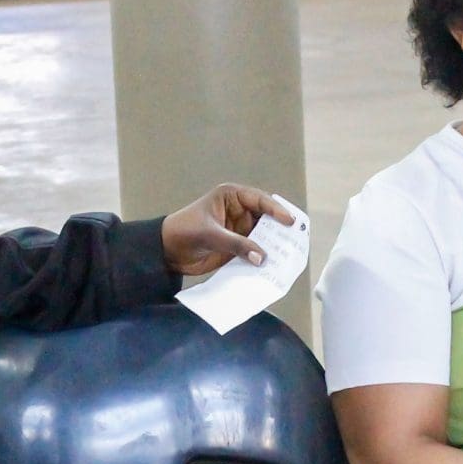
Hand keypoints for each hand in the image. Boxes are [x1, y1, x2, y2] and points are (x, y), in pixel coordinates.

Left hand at [161, 184, 294, 277]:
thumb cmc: (183, 231)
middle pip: (266, 219)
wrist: (166, 252)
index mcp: (231, 197)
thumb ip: (236, 244)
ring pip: (263, 236)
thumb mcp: (210, 234)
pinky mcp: (237, 247)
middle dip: (279, 229)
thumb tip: (262, 257)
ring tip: (289, 255)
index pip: (259, 200)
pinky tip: (273, 266)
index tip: (289, 221)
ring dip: (273, 245)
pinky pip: (254, 251)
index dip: (276, 210)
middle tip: (296, 239)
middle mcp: (239, 212)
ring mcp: (239, 230)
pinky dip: (263, 258)